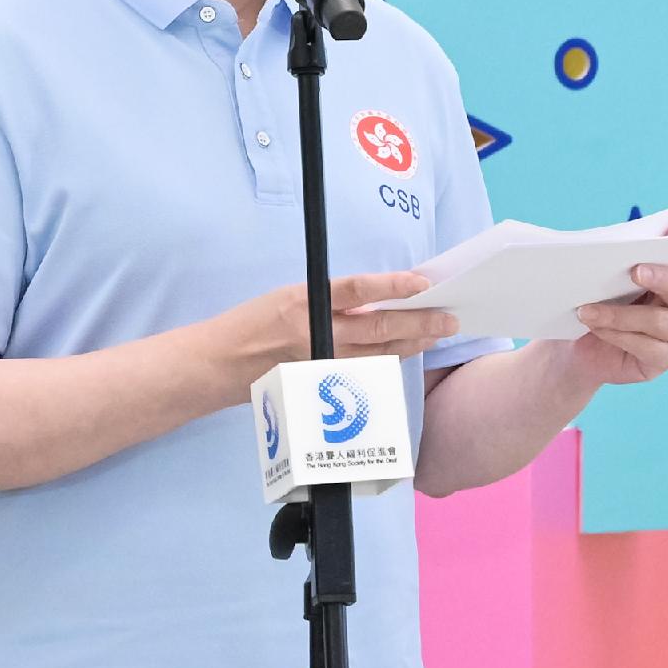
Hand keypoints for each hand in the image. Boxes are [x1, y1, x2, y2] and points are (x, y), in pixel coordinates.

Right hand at [203, 269, 456, 395]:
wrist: (218, 363)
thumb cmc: (252, 323)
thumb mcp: (287, 297)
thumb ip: (328, 300)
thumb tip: (375, 299)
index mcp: (304, 300)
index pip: (356, 289)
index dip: (391, 285)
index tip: (422, 282)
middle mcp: (315, 332)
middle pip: (378, 326)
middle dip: (419, 322)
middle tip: (449, 318)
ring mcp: (320, 363)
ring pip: (378, 353)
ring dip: (411, 343)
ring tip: (437, 334)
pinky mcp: (321, 385)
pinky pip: (363, 373)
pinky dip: (388, 361)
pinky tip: (406, 353)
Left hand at [565, 256, 667, 386]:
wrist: (581, 348)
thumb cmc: (597, 305)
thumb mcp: (602, 282)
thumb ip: (612, 264)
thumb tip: (601, 245)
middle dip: (659, 276)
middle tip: (635, 271)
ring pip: (658, 320)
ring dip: (619, 315)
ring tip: (586, 311)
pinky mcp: (667, 357)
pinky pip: (646, 346)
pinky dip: (617, 336)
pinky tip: (596, 329)